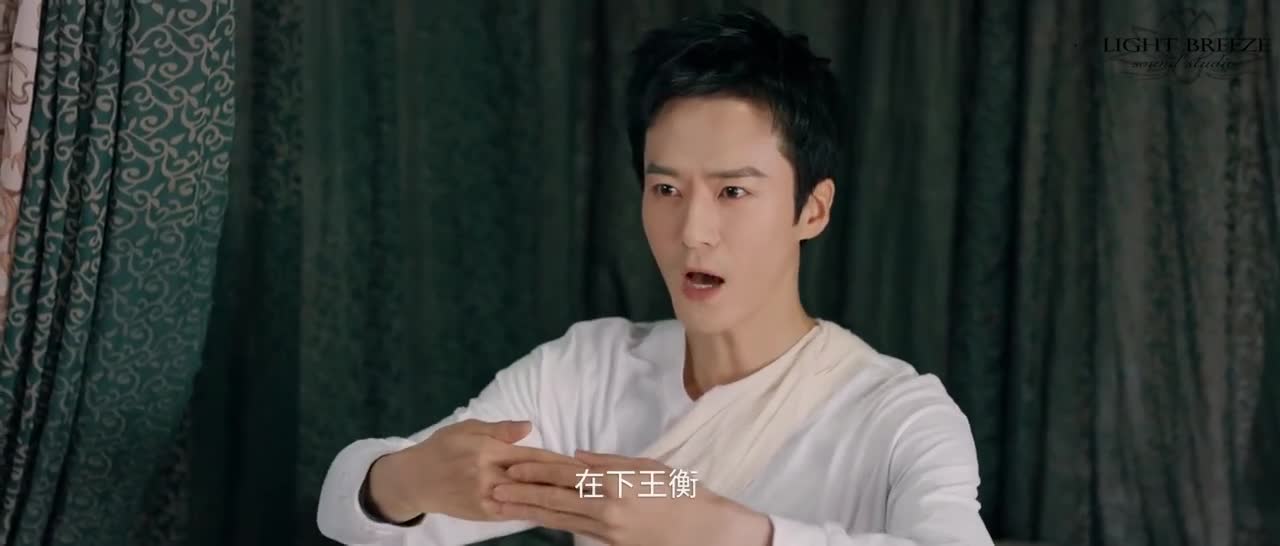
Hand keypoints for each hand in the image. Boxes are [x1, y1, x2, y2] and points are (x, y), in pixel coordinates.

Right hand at [365, 419, 580, 522]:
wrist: (414, 480)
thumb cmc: (442, 447)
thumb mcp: (466, 428)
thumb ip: (499, 429)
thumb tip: (529, 427)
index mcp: (488, 449)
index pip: (533, 456)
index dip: (560, 461)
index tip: (584, 465)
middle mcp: (488, 475)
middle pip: (535, 479)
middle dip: (565, 483)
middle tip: (593, 485)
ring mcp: (486, 497)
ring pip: (527, 499)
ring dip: (555, 500)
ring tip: (581, 500)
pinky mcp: (482, 513)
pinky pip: (514, 512)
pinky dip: (534, 512)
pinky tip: (553, 513)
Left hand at [492, 450, 772, 545]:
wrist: (707, 534)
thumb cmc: (684, 494)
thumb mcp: (650, 468)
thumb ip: (610, 461)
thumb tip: (576, 456)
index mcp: (617, 482)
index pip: (567, 472)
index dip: (537, 468)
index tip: (511, 463)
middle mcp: (607, 507)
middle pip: (555, 498)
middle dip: (521, 492)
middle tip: (491, 488)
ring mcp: (608, 531)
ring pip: (559, 519)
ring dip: (528, 512)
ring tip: (501, 506)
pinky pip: (576, 532)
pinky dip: (553, 524)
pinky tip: (537, 520)